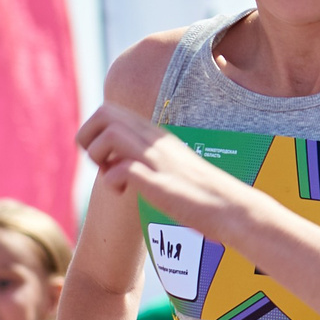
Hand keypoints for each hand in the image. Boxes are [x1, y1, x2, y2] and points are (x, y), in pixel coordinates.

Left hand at [76, 102, 243, 231]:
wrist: (232, 208)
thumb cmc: (201, 193)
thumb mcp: (170, 166)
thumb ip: (146, 158)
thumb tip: (117, 164)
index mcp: (156, 136)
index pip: (110, 111)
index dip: (94, 132)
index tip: (102, 157)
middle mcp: (155, 142)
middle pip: (104, 114)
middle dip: (88, 138)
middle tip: (100, 163)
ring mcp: (158, 160)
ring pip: (110, 135)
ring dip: (99, 156)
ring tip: (110, 175)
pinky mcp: (160, 183)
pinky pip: (122, 170)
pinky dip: (113, 182)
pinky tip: (124, 193)